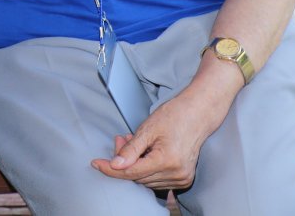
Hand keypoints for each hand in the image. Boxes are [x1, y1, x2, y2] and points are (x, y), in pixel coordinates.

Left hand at [90, 97, 215, 189]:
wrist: (198, 114)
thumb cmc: (174, 116)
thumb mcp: (147, 129)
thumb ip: (130, 150)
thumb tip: (115, 165)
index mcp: (167, 161)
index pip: (131, 173)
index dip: (110, 169)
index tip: (96, 163)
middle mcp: (176, 174)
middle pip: (138, 177)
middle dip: (123, 161)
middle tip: (120, 140)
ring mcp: (182, 178)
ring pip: (146, 180)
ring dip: (134, 164)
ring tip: (132, 142)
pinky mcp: (184, 178)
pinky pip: (156, 180)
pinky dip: (145, 168)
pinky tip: (144, 152)